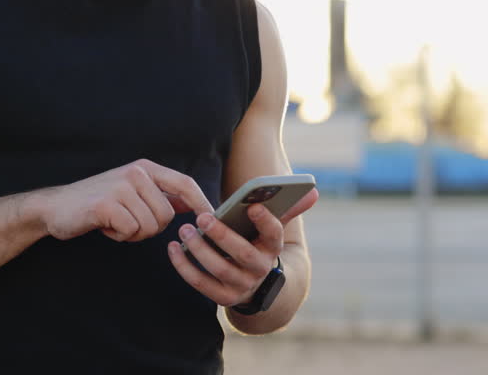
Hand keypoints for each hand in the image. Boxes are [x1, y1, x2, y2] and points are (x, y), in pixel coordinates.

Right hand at [40, 159, 212, 241]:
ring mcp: (121, 186)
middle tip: (129, 223)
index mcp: (146, 168)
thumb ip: (162, 195)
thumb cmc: (99, 203)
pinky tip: (106, 227)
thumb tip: (195, 204)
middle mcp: (136, 172)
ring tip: (116, 223)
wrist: (56, 208)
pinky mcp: (106, 204)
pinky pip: (131, 231)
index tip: (212, 219)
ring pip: (150, 226)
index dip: (202, 202)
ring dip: (134, 233)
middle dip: (152, 229)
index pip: (185, 183)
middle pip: (167, 215)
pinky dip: (120, 236)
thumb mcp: (134, 192)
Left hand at [167, 188, 318, 306]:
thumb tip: (313, 190)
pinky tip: (173, 248)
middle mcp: (260, 269)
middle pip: (242, 254)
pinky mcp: (222, 298)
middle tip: (202, 217)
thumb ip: (289, 208)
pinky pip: (200, 283)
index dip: (265, 221)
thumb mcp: (272, 229)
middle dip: (222, 235)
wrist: (256, 286)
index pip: (274, 234)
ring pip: (219, 269)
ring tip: (184, 230)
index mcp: (273, 248)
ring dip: (200, 250)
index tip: (252, 206)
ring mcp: (241, 286)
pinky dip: (184, 266)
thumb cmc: (257, 245)